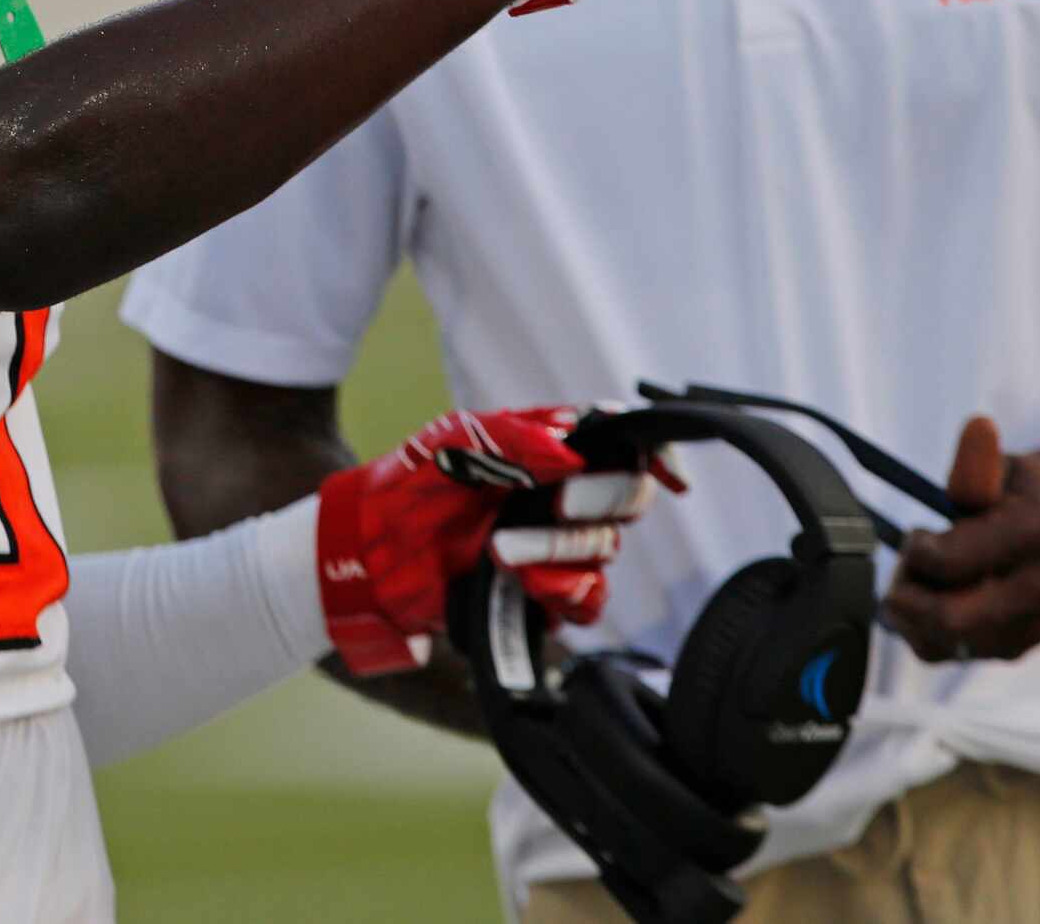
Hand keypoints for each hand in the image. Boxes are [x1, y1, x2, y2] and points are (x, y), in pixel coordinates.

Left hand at [315, 406, 669, 675]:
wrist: (370, 549)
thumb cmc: (412, 482)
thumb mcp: (455, 439)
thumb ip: (516, 438)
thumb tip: (574, 453)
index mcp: (553, 448)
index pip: (624, 444)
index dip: (656, 453)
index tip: (669, 471)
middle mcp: (567, 494)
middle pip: (630, 498)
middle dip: (598, 500)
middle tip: (554, 502)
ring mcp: (559, 547)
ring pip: (605, 551)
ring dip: (557, 550)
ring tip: (498, 548)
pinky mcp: (544, 595)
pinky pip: (587, 600)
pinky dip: (559, 590)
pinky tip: (517, 579)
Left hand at [880, 415, 1039, 664]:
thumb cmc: (1028, 492)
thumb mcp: (1004, 467)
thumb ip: (978, 462)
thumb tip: (978, 426)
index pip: (951, 564)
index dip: (916, 551)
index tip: (916, 533)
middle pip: (950, 620)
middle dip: (908, 595)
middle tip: (904, 569)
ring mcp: (1039, 623)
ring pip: (949, 646)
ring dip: (915, 616)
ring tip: (919, 582)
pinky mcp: (1025, 644)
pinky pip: (959, 655)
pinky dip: (930, 634)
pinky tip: (931, 602)